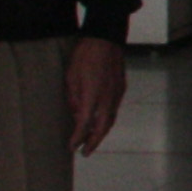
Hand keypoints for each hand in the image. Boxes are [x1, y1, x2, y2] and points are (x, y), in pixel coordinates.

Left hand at [65, 37, 126, 156]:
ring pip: (110, 120)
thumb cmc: (84, 55)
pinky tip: (100, 121)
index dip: (78, 138)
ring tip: (92, 140)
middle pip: (102, 128)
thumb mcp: (70, 76)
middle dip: (93, 142)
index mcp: (92, 95)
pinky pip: (114, 109)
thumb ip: (73, 98)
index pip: (84, 124)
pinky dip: (107, 119)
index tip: (71, 147)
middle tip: (85, 152)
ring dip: (101, 132)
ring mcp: (116, 93)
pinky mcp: (121, 88)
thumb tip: (76, 114)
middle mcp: (107, 98)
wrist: (106, 38)